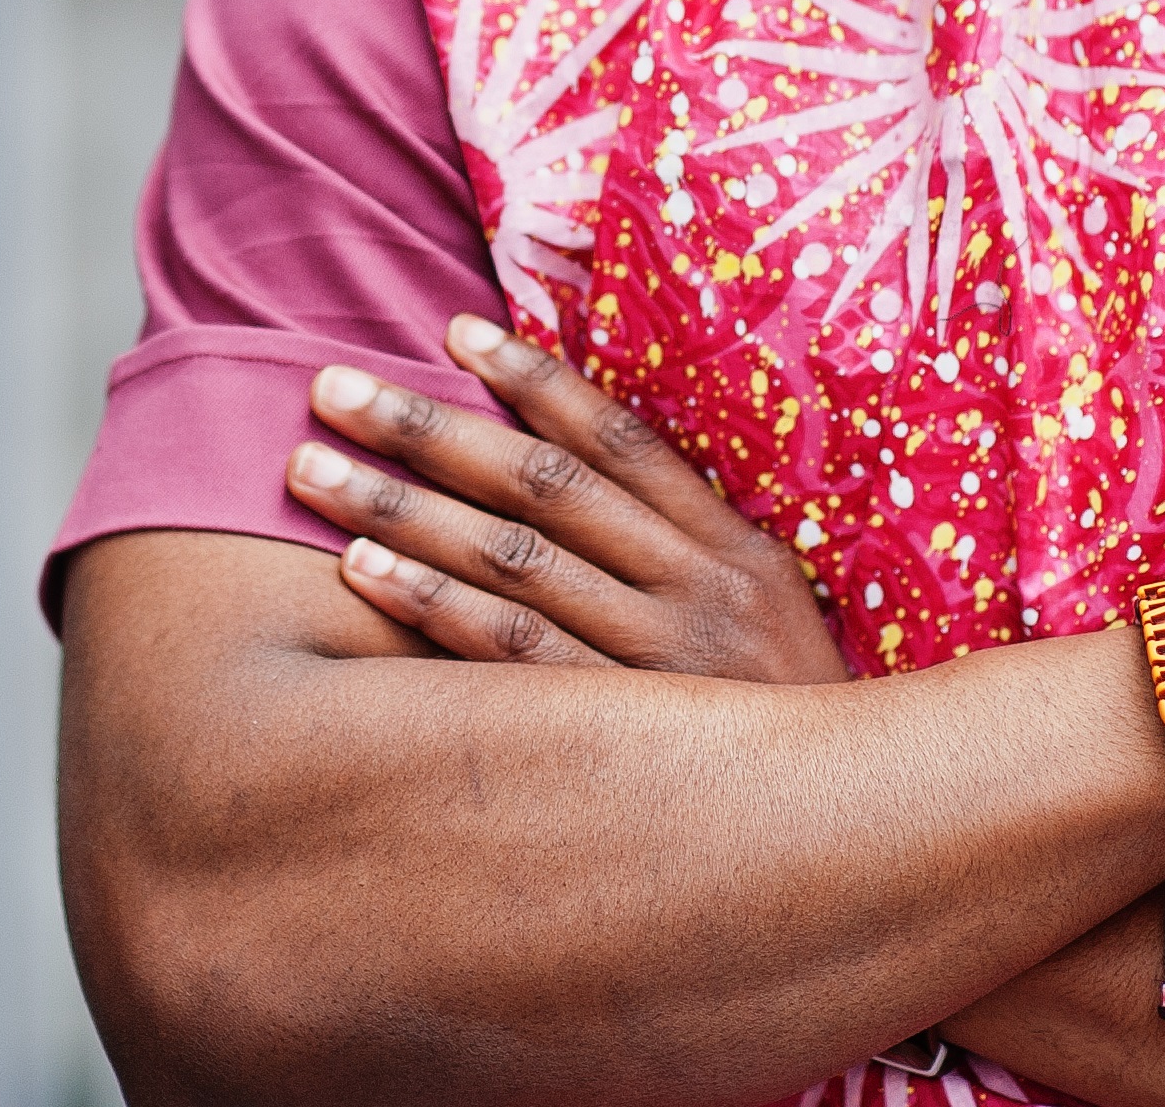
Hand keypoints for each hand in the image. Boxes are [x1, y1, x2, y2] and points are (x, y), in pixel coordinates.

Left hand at [284, 317, 850, 683]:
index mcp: (731, 547)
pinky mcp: (614, 734)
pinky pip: (506, 658)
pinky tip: (363, 570)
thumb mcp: (770, 614)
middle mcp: (693, 588)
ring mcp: (652, 661)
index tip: (453, 334)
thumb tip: (591, 469)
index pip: (618, 439)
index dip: (534, 381)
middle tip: (334, 387)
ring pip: (510, 561)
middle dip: (428, 429)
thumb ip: (689, 547)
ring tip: (312, 470)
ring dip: (401, 508)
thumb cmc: (786, 720)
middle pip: (543, 486)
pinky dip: (432, 605)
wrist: (852, 831)